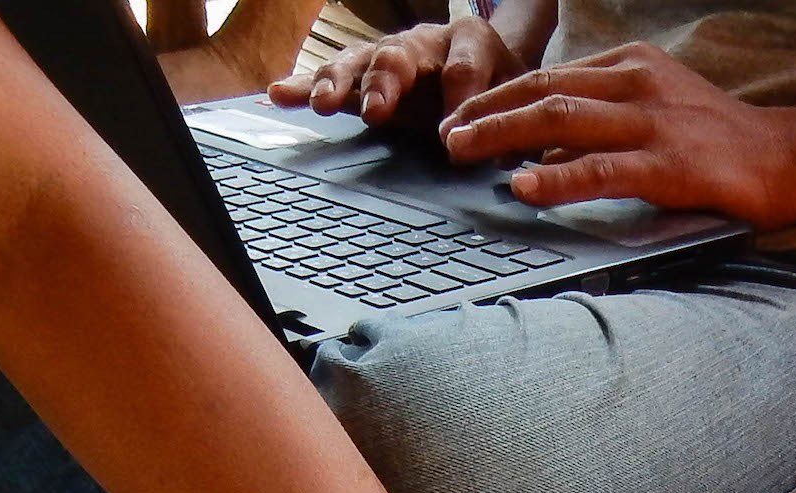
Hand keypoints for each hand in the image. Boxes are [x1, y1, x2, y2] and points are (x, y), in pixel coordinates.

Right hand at [270, 17, 526, 128]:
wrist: (487, 63)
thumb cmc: (500, 82)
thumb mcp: (515, 95)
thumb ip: (503, 118)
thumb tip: (488, 150)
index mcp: (469, 40)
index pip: (464, 66)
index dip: (459, 98)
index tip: (451, 137)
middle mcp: (422, 41)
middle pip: (398, 56)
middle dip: (385, 83)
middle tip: (376, 111)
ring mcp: (389, 57)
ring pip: (359, 62)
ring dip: (340, 83)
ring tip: (323, 103)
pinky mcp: (365, 77)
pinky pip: (333, 77)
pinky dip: (306, 85)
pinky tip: (280, 93)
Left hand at [439, 42, 795, 223]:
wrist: (790, 159)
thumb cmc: (723, 144)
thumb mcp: (659, 113)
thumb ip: (604, 125)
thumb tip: (545, 150)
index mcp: (632, 67)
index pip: (550, 77)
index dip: (498, 97)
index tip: (462, 118)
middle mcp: (636, 84)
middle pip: (542, 91)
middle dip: (486, 113)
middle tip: (447, 137)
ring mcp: (651, 122)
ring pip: (558, 120)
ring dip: (502, 137)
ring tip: (463, 153)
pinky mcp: (666, 164)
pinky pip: (599, 169)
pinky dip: (555, 176)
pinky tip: (523, 186)